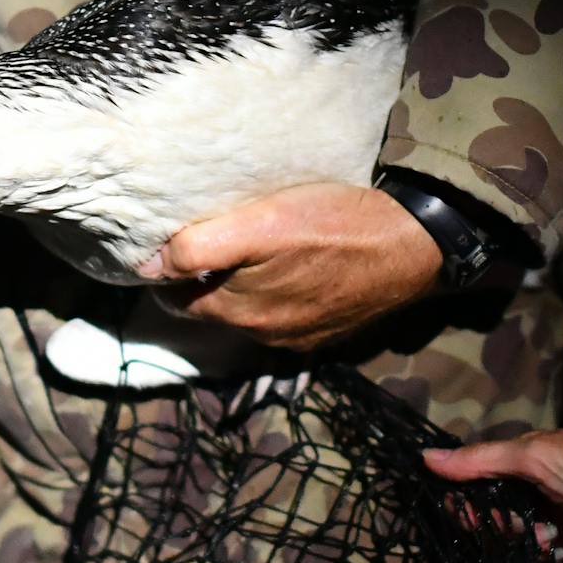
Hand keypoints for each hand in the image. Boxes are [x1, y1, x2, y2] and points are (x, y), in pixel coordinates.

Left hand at [138, 183, 443, 351]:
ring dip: (240, 287)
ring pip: (247, 313)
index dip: (169, 270)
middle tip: (208, 236)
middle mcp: (264, 336)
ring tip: (249, 248)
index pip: (176, 298)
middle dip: (201, 279)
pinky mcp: (328, 331)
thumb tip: (146, 266)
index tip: (173, 240)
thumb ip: (199, 247)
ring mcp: (299, 338)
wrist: (416, 243)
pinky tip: (290, 266)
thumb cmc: (335, 224)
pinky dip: (276, 295)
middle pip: (211, 307)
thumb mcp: (261, 223)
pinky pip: (285, 317)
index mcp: (240, 312)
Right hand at [423, 429, 562, 562]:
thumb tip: (423, 458)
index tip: (459, 508)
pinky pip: (538, 561)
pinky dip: (542, 556)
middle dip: (494, 522)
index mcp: (518, 472)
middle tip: (508, 522)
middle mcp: (528, 499)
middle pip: (492, 519)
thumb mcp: (524, 455)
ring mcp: (546, 528)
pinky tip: (554, 546)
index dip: (464, 500)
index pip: (477, 489)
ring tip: (544, 532)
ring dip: (521, 538)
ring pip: (513, 541)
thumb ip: (476, 461)